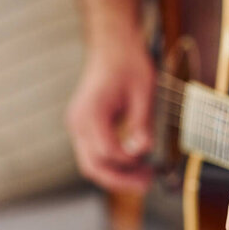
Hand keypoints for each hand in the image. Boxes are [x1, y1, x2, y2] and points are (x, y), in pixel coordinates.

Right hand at [66, 33, 154, 191]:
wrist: (113, 45)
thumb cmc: (129, 64)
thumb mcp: (144, 92)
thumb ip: (142, 123)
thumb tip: (143, 150)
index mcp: (91, 112)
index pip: (108, 152)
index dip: (130, 161)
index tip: (150, 160)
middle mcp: (78, 122)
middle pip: (93, 166)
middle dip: (121, 180)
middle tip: (148, 183)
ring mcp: (78, 125)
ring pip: (91, 164)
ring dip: (117, 176)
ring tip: (144, 177)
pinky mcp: (84, 127)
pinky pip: (94, 154)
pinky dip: (112, 165)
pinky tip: (134, 165)